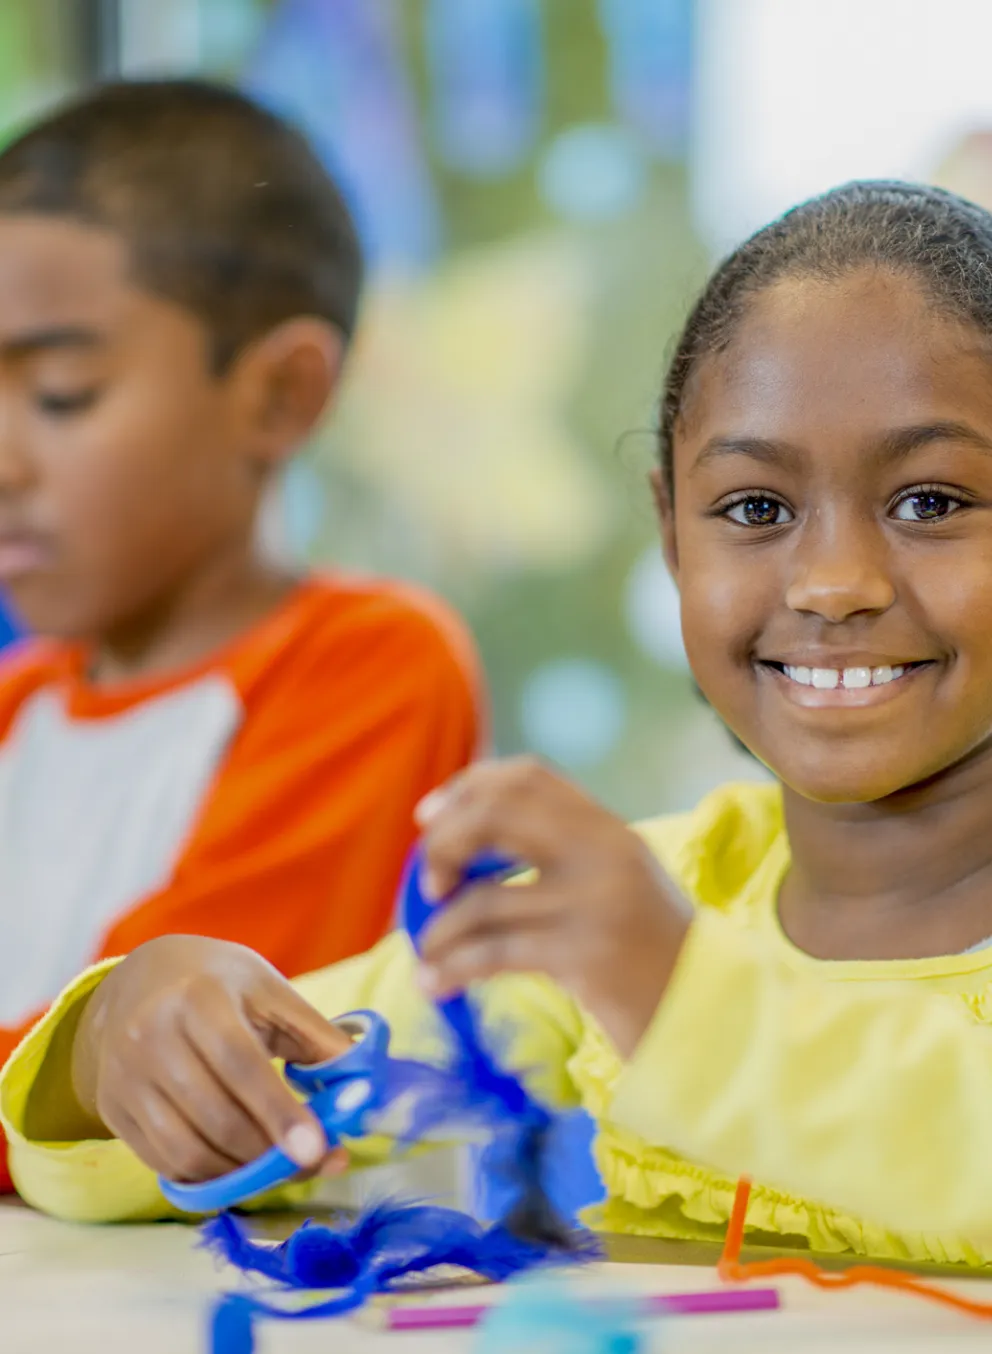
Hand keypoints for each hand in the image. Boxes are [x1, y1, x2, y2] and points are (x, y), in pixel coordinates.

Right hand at [69, 936, 351, 1182]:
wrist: (139, 978)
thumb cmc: (218, 983)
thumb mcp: (270, 991)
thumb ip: (317, 1038)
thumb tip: (362, 1093)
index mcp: (197, 996)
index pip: (241, 1065)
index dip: (280, 1112)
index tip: (318, 1148)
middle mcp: (149, 1036)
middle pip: (215, 1116)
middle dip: (270, 1151)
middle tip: (314, 1161)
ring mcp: (125, 1076)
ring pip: (186, 1150)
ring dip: (241, 1171)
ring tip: (278, 1163)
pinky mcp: (112, 1108)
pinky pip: (163, 1162)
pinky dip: (207, 1174)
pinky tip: (238, 1163)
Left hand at [416, 757, 690, 1057]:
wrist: (708, 1017)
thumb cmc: (649, 957)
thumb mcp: (615, 886)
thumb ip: (560, 856)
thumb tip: (458, 848)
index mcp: (609, 829)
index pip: (528, 775)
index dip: (469, 785)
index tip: (429, 815)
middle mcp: (604, 853)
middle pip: (496, 815)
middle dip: (444, 843)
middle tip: (428, 884)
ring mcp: (596, 903)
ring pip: (482, 899)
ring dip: (438, 930)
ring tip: (426, 954)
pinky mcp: (584, 956)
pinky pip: (492, 953)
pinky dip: (451, 968)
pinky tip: (435, 984)